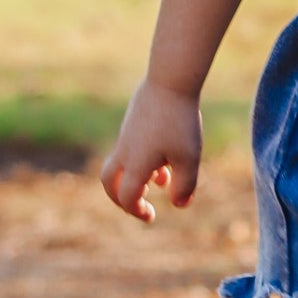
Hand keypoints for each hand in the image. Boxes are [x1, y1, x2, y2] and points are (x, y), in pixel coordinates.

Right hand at [100, 80, 201, 221]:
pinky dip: (141, 161)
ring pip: (119, 165)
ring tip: (162, 179)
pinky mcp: (133, 122)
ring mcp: (127, 135)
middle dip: (120, 198)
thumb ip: (185, 186)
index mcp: (135, 164)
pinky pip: (129, 149)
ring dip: (134, 178)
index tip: (151, 215)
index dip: (136, 211)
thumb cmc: (180, 122)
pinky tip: (165, 157)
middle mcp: (125, 151)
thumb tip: (179, 204)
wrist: (170, 82)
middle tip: (139, 205)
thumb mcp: (189, 158)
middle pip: (108, 181)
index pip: (126, 197)